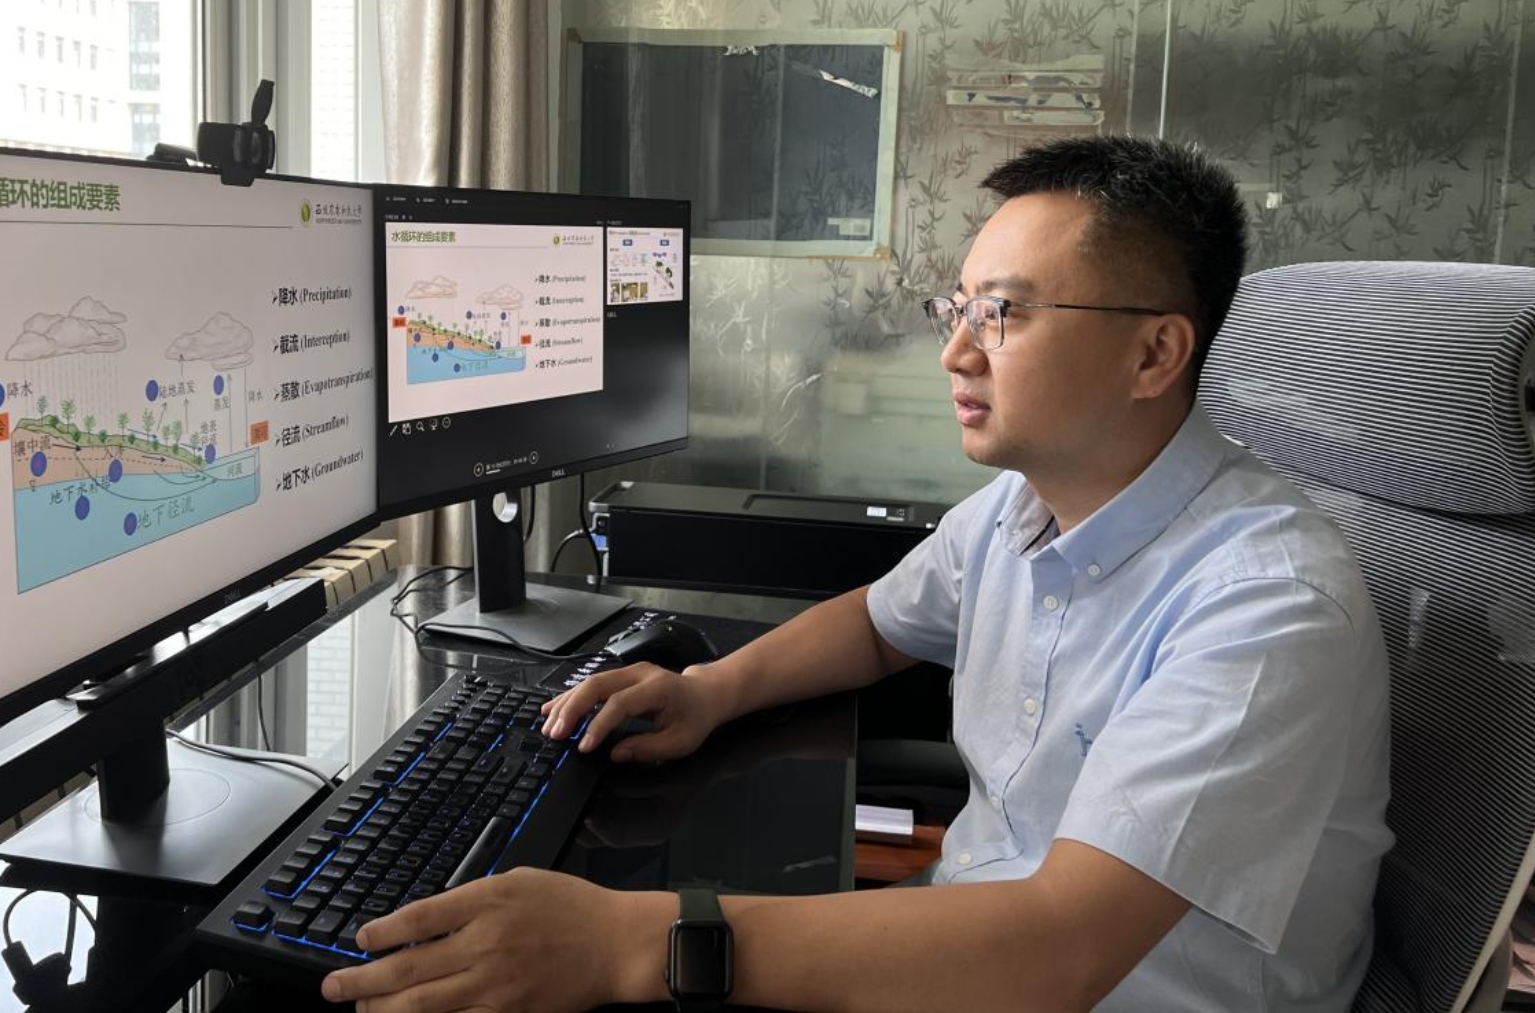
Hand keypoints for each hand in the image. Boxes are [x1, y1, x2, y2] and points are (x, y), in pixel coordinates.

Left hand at [321, 868, 628, 1011]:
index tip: (360, 940)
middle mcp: (485, 945)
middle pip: (408, 969)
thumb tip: (424, 921)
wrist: (614, 944)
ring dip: (382, 1010)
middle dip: (362, 980)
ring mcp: (495, 986)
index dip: (380, 933)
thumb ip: (472, 898)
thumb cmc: (571, 907)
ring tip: (359, 1008)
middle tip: (333, 986)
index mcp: (488, 903)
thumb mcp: (519, 881)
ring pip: (422, 1006)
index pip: (418, 920)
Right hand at [539, 661, 725, 762]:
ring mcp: (629, 672)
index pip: (620, 703)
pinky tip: (553, 709)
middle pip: (598, 685)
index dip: (599, 724)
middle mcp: (640, 674)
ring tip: (549, 726)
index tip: (584, 747)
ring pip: (590, 682)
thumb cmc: (695, 718)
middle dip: (572, 710)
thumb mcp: (681, 741)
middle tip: (556, 734)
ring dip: (566, 704)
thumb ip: (649, 748)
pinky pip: (592, 685)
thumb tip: (617, 754)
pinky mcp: (621, 677)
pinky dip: (571, 697)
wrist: (705, 695)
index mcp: (658, 688)